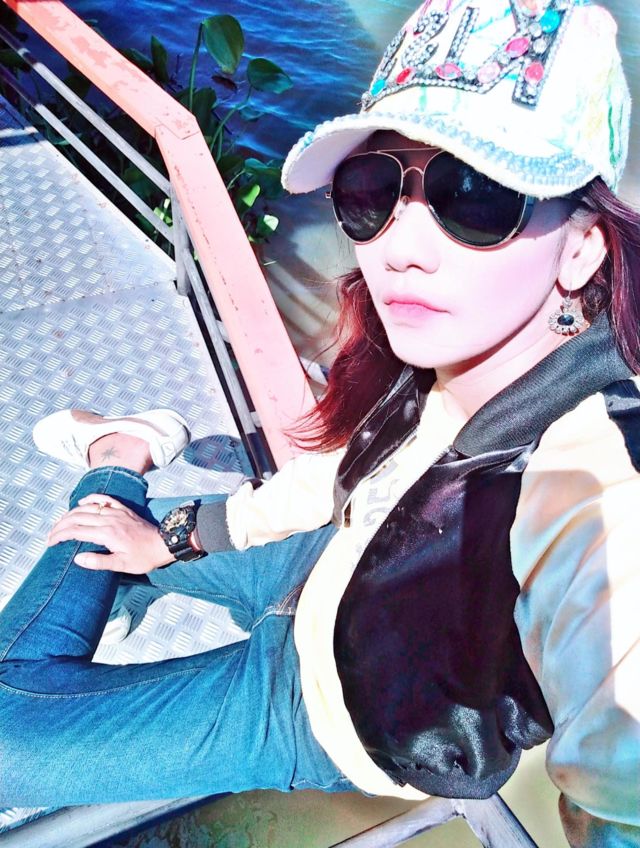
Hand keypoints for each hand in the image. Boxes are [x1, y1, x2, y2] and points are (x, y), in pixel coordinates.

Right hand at [47, 494, 174, 572]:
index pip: (76, 531)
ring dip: (71, 514)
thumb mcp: (122, 565)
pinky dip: (91, 498)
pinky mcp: (123, 509)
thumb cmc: (144, 557)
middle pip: (77, 518)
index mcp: (107, 534)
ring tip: (61, 523)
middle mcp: (109, 519)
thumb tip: (77, 559)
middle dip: (60, 525)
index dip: (60, 536)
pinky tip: (82, 502)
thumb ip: (99, 562)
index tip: (50, 543)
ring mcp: (116, 512)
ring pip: (87, 508)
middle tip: (51, 535)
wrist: (163, 543)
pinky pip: (104, 498)